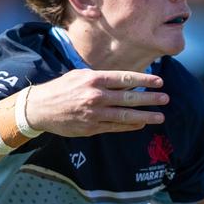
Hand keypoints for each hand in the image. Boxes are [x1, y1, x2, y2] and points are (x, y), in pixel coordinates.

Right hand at [25, 69, 167, 135]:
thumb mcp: (80, 75)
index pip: (125, 78)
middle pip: (129, 97)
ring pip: (125, 115)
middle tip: (166, 99)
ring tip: (160, 116)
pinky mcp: (91, 127)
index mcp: (94, 79)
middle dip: (150, 98)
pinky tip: (141, 124)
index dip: (145, 79)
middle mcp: (96, 96)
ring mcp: (94, 113)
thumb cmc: (62, 88)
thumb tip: (126, 80)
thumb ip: (103, 78)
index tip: (160, 82)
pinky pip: (115, 127)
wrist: (37, 108)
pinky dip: (130, 126)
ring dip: (145, 116)